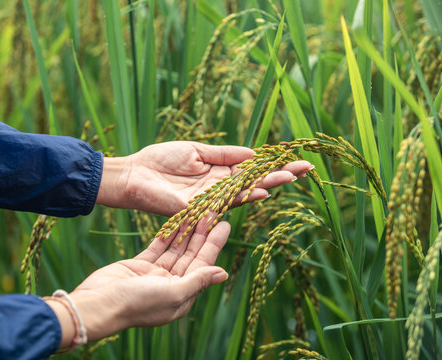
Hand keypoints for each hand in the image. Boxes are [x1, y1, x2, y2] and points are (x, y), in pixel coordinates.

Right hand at [46, 217, 229, 347]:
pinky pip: (158, 247)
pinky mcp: (139, 266)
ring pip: (175, 249)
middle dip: (202, 233)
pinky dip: (167, 234)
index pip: (203, 265)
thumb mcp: (172, 293)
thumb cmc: (137, 303)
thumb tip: (223, 274)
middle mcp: (171, 285)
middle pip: (191, 255)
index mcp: (182, 295)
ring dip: (186, 231)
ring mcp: (155, 275)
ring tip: (197, 211)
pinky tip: (176, 220)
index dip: (214, 244)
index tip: (225, 224)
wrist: (98, 304)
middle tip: (213, 211)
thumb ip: (197, 281)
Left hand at [96, 141, 312, 215]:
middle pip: (255, 182)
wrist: (134, 173)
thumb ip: (224, 154)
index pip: (253, 169)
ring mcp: (210, 199)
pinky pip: (222, 202)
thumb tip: (253, 153)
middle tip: (306, 169)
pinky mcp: (198, 208)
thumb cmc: (161, 160)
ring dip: (267, 185)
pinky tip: (260, 190)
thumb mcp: (197, 150)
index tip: (296, 158)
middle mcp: (219, 188)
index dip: (273, 164)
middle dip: (280, 175)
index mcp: (220, 173)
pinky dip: (241, 196)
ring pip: (244, 193)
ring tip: (291, 177)